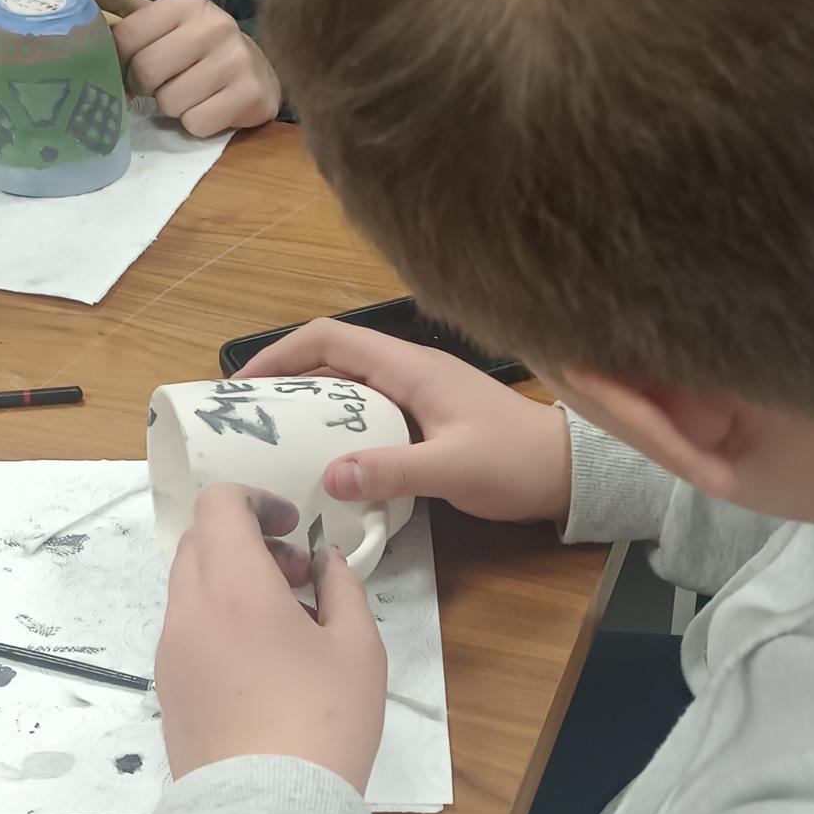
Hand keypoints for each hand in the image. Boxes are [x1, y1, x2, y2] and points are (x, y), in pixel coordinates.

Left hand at [80, 0, 280, 136]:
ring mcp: (237, 60)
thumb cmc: (197, 47)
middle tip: (163, 82)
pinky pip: (196, 123)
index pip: (125, 38)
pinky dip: (196, 123)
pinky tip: (210, 106)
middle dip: (147, 86)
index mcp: (187, 2)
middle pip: (146, 72)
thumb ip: (122, 3)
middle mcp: (215, 24)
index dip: (122, 60)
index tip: (137, 63)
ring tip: (191, 92)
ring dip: (173, 106)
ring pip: (170, 102)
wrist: (258, 71)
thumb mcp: (161, 21)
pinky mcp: (251, 94)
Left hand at [157, 485, 387, 790]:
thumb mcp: (358, 648)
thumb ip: (342, 588)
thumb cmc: (323, 723)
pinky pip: (188, 632)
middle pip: (200, 543)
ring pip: (191, 588)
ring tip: (289, 628)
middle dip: (249, 543)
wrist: (268, 813)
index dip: (258, 500)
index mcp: (233, 587)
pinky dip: (220, 622)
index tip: (294, 527)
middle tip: (299, 578)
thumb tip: (326, 562)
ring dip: (234, 584)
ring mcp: (170, 654)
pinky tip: (264, 665)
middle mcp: (188, 612)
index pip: (219, 506)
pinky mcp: (168, 692)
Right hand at [255, 319, 571, 526]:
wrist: (569, 471)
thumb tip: (330, 475)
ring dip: (309, 405)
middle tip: (248, 418)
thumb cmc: (517, 462)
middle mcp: (409, 370)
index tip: (244, 385)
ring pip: (348, 387)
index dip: (280, 353)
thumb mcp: (453, 469)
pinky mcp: (425, 417)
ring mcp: (418, 393)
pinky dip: (338, 426)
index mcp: (410, 367)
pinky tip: (324, 459)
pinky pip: (367, 411)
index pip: (329, 338)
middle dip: (285, 381)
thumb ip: (393, 471)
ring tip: (273, 439)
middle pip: (331, 360)